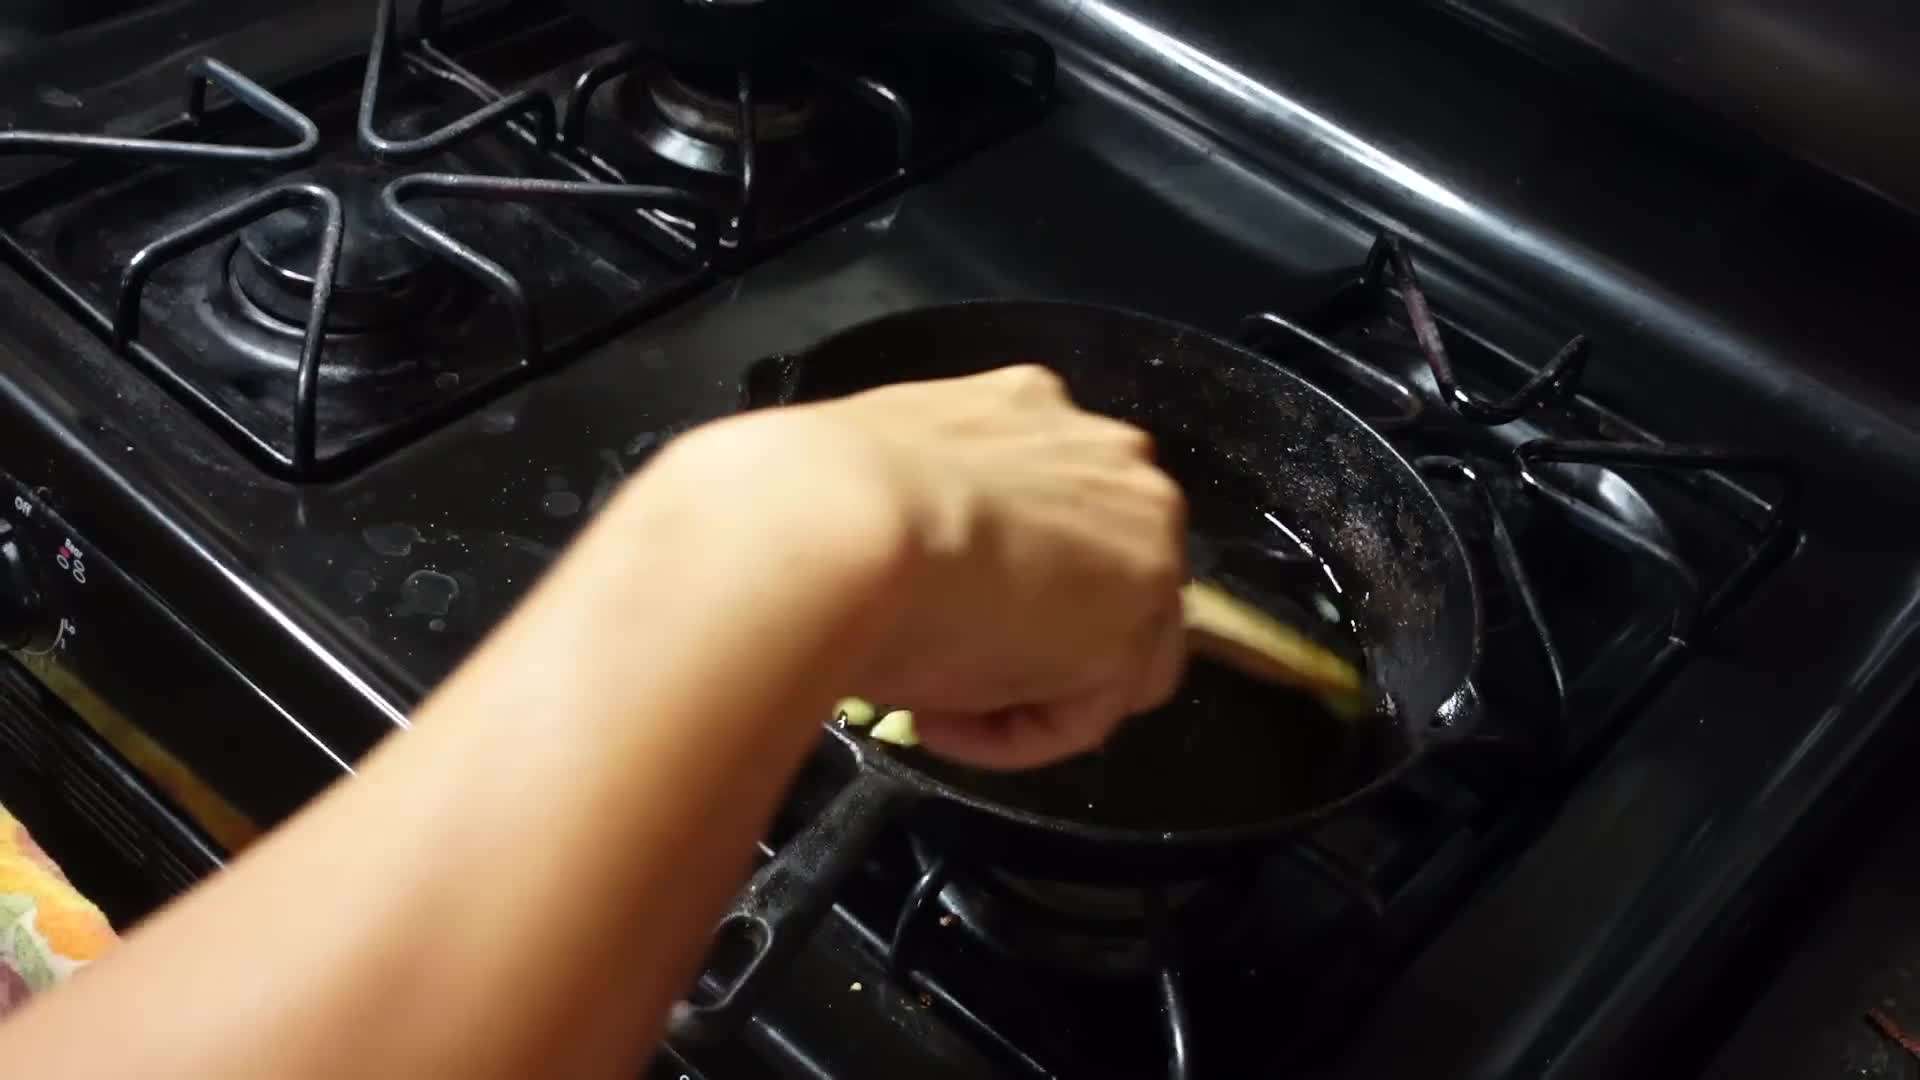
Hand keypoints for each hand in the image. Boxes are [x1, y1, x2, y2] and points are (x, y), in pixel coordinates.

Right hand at [659, 365, 1188, 768]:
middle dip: (1031, 636)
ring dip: (1023, 691)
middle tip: (942, 668)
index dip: (995, 578)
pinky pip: (1085, 709)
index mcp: (1039, 408)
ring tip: (932, 704)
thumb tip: (912, 565)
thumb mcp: (887, 484)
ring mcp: (1143, 538)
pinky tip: (938, 718)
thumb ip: (929, 508)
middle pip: (1105, 578)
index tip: (925, 608)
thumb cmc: (826, 501)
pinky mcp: (1137, 620)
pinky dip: (1016, 734)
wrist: (836, 521)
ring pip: (1107, 650)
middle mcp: (1114, 460)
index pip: (1056, 513)